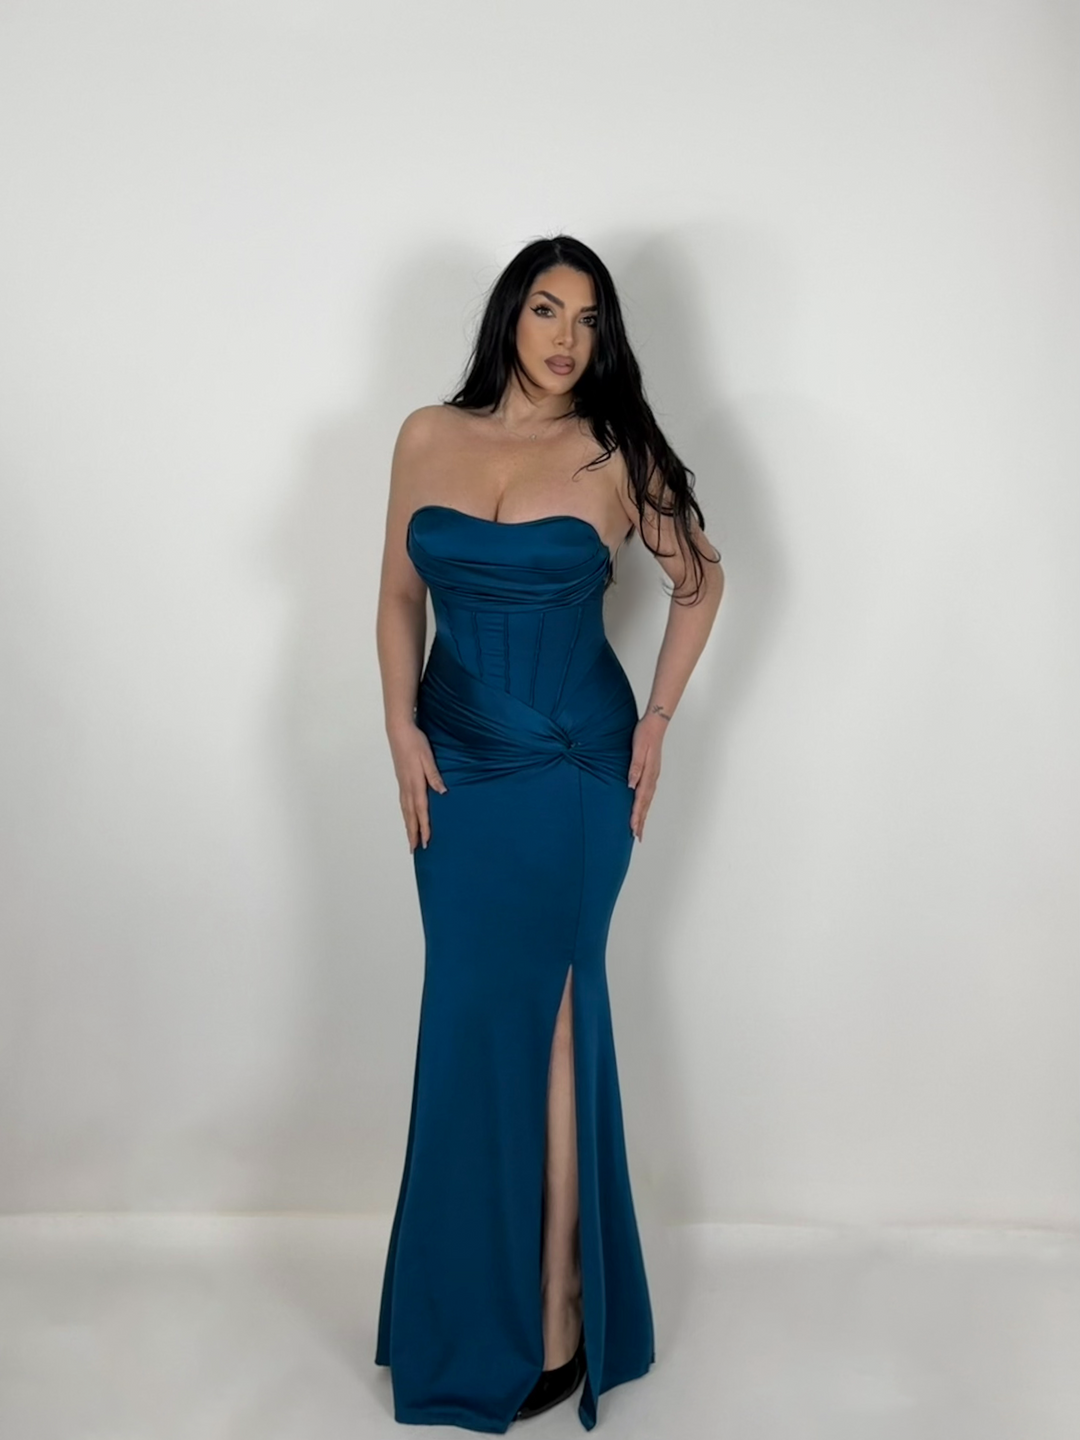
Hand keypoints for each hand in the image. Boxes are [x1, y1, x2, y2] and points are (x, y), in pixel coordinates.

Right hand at [388, 721, 446, 850]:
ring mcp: (402, 784)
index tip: (425, 842)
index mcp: (415, 783)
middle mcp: (407, 786)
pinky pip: (403, 802)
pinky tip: (408, 817)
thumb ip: (435, 776)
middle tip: (415, 849)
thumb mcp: (428, 757)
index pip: (421, 810)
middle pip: (410, 815)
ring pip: (405, 810)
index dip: (424, 827)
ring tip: (410, 839)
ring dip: (408, 826)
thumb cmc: (415, 742)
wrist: (399, 731)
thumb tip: (442, 792)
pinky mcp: (401, 780)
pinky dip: (405, 814)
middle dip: (413, 833)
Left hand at [628, 712, 666, 840]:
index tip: (634, 829)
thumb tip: (631, 785)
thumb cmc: (645, 734)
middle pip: (646, 804)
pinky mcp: (652, 771)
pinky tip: (642, 806)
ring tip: (640, 827)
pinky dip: (645, 803)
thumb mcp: (638, 749)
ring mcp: (653, 775)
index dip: (637, 815)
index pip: (641, 799)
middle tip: (638, 836)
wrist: (656, 723)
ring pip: (647, 800)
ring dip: (644, 814)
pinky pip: (648, 792)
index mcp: (648, 774)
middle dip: (642, 820)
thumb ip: (635, 767)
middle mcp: (652, 777)